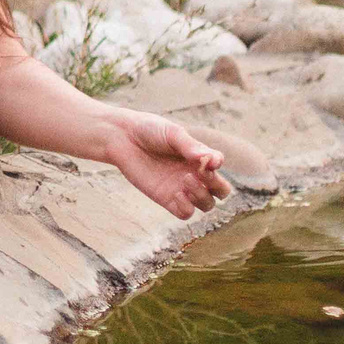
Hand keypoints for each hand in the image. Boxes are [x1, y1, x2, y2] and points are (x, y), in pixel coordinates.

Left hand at [101, 109, 228, 218]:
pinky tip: (176, 193)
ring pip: (206, 205)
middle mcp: (193, 174)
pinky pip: (185, 213)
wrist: (122, 138)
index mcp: (198, 156)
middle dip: (217, 186)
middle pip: (220, 191)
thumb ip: (191, 146)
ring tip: (185, 181)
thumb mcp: (172, 133)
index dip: (217, 166)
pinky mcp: (166, 199)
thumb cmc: (149, 130)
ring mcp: (181, 188)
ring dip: (202, 196)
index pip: (219, 167)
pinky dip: (187, 208)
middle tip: (200, 174)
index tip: (206, 160)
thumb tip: (213, 161)